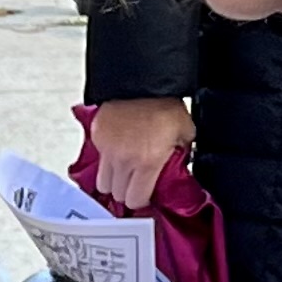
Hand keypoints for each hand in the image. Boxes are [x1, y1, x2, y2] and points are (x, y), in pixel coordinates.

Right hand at [85, 97, 191, 212]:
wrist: (142, 81)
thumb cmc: (164, 104)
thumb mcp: (185, 131)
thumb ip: (180, 153)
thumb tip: (178, 164)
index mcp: (148, 163)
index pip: (136, 200)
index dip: (142, 199)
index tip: (145, 194)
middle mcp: (124, 161)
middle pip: (117, 194)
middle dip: (126, 190)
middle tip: (135, 181)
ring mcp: (107, 151)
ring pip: (102, 182)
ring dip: (113, 180)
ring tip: (123, 170)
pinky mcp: (97, 139)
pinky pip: (99, 159)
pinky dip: (107, 159)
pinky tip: (118, 149)